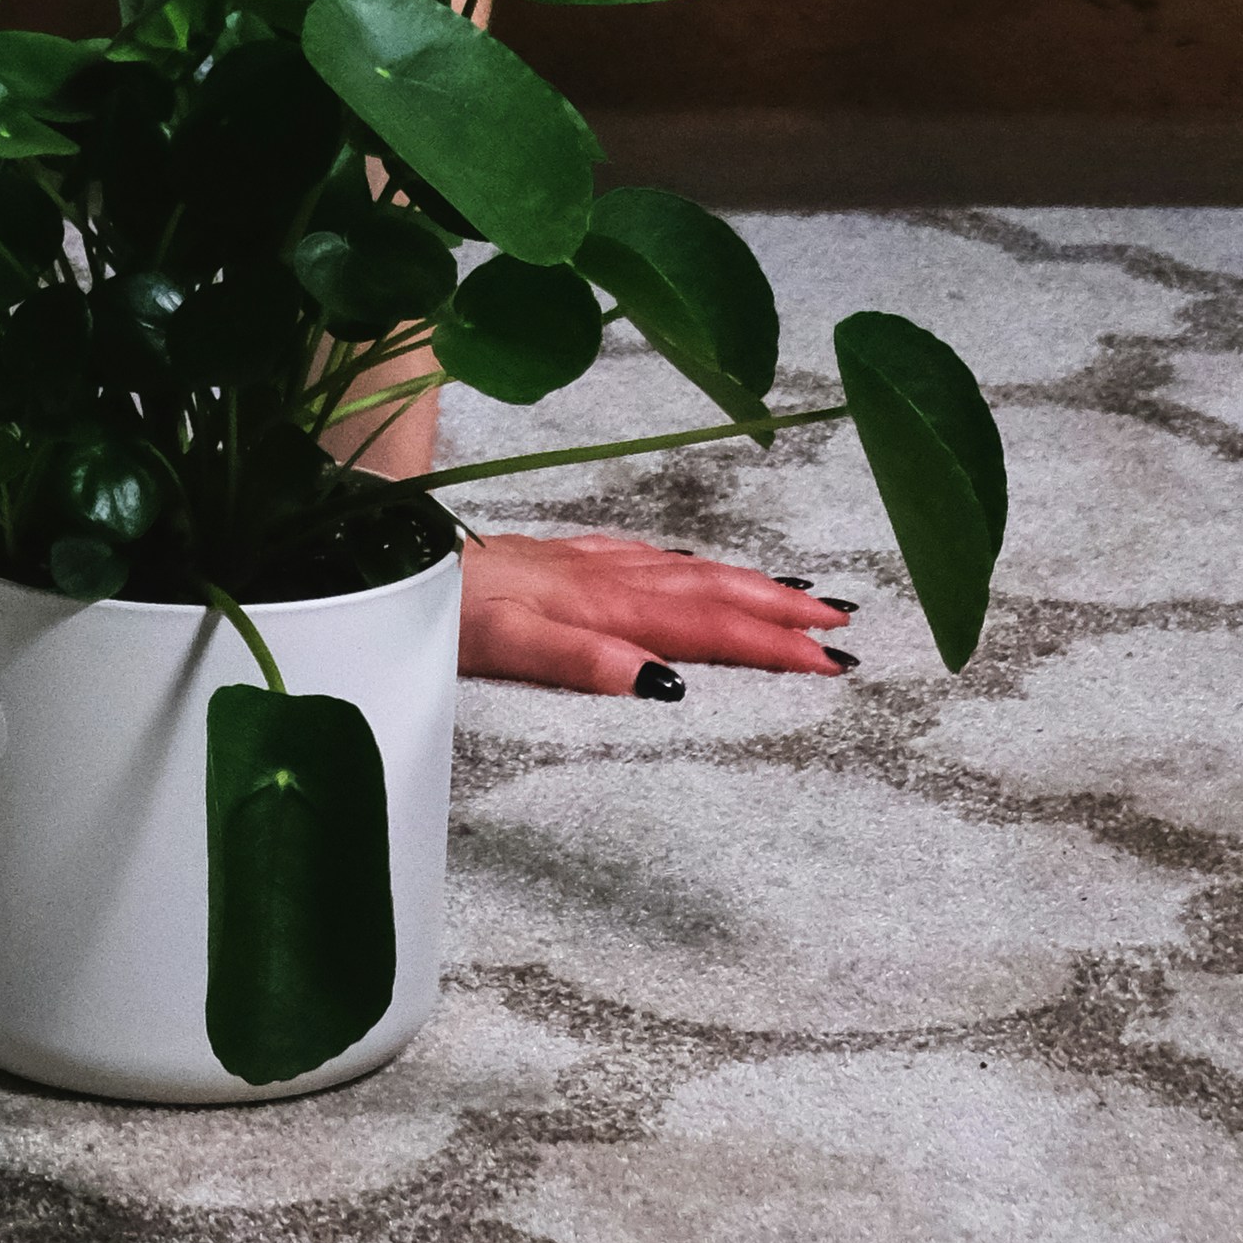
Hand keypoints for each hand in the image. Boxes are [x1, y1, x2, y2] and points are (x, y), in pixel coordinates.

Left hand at [459, 525, 852, 694]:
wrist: (399, 564)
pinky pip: (651, 559)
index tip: (830, 665)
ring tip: (799, 593)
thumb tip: (665, 684)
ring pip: (687, 571)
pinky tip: (696, 568)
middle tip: (844, 625)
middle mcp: (607, 577)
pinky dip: (691, 567)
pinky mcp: (569, 559)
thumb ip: (581, 660)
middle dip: (780, 609)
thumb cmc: (446, 614)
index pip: (706, 627)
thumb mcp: (503, 646)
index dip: (770, 646)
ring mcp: (590, 563)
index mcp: (603, 604)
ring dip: (747, 583)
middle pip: (711, 591)